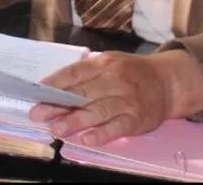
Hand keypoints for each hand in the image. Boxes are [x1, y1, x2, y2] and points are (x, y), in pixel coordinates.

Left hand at [29, 49, 202, 146]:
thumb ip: (87, 72)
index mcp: (104, 63)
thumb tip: (55, 83)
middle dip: (58, 105)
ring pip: (97, 111)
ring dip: (75, 121)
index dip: (55, 82)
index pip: (75, 73)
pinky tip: (87, 139)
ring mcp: (127, 100)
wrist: (165, 82)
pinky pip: (117, 128)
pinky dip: (102, 134)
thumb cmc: (130, 72)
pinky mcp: (137, 119)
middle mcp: (115, 80)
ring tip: (57, 129)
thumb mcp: (109, 63)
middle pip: (82, 94)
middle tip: (38, 114)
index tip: (37, 91)